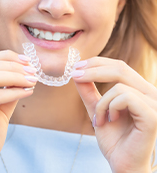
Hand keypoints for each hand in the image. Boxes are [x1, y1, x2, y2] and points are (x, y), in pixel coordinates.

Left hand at [71, 57, 156, 172]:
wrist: (123, 165)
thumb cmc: (114, 140)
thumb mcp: (97, 110)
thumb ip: (89, 92)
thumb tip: (77, 72)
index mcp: (140, 90)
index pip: (120, 66)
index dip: (97, 63)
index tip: (77, 66)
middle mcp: (150, 93)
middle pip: (120, 68)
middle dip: (93, 70)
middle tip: (75, 75)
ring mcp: (154, 103)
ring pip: (119, 85)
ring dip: (102, 103)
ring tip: (99, 119)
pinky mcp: (152, 115)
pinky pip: (125, 97)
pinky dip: (110, 108)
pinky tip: (111, 121)